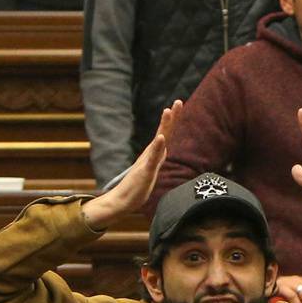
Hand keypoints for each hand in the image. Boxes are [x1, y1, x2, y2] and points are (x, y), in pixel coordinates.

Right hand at [85, 102, 180, 228]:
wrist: (123, 201)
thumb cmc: (137, 187)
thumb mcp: (151, 169)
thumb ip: (156, 158)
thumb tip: (162, 148)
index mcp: (154, 153)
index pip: (166, 133)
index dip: (172, 120)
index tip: (178, 104)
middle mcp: (151, 154)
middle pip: (164, 132)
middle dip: (172, 117)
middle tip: (178, 101)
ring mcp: (148, 161)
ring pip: (158, 141)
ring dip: (163, 126)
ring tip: (168, 111)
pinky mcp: (145, 171)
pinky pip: (152, 158)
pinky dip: (157, 147)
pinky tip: (161, 138)